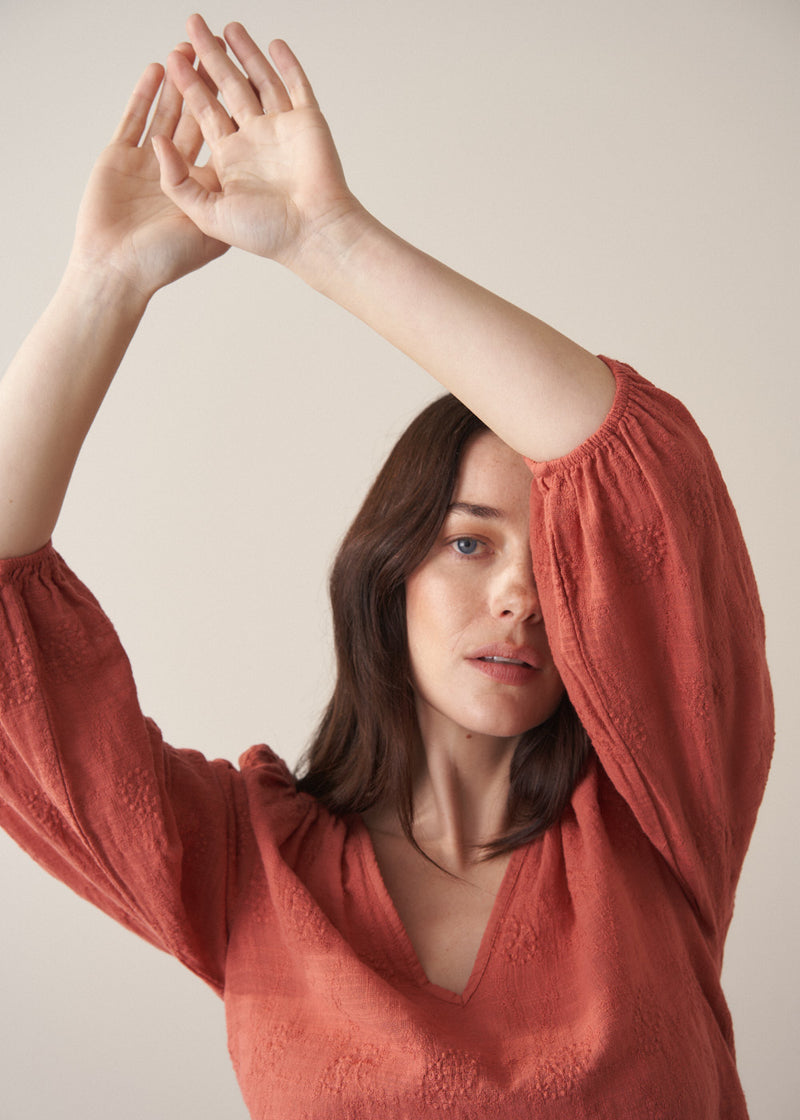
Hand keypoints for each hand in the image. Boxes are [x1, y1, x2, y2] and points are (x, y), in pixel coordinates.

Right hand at [69, 44, 227, 298]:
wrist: (115, 270)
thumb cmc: (162, 261)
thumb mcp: (206, 230)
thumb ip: (219, 196)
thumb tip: (241, 168)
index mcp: (206, 189)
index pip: (225, 140)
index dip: (234, 111)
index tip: (247, 83)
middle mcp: (181, 172)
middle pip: (198, 119)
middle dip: (207, 87)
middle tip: (217, 54)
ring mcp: (149, 163)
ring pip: (168, 114)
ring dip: (178, 83)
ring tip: (187, 52)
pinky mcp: (120, 157)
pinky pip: (135, 118)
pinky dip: (145, 95)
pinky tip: (157, 71)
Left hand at [153, 16, 364, 268]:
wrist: (312, 235)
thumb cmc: (266, 234)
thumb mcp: (206, 214)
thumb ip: (177, 181)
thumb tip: (155, 141)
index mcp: (230, 160)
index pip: (204, 112)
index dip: (188, 85)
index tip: (172, 58)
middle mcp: (255, 141)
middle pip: (228, 88)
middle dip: (210, 58)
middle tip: (193, 27)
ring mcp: (282, 130)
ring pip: (260, 81)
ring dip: (245, 54)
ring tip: (228, 27)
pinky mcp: (308, 123)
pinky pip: (296, 87)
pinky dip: (287, 65)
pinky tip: (274, 45)